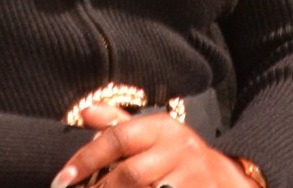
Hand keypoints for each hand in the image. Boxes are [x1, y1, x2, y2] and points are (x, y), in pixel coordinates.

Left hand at [52, 103, 250, 187]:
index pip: (117, 138)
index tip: (62, 179)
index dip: (86, 158)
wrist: (229, 180)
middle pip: (130, 174)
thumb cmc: (180, 156)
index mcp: (161, 127)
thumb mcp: (153, 134)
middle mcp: (179, 149)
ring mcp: (193, 177)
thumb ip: (118, 124)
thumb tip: (83, 113)